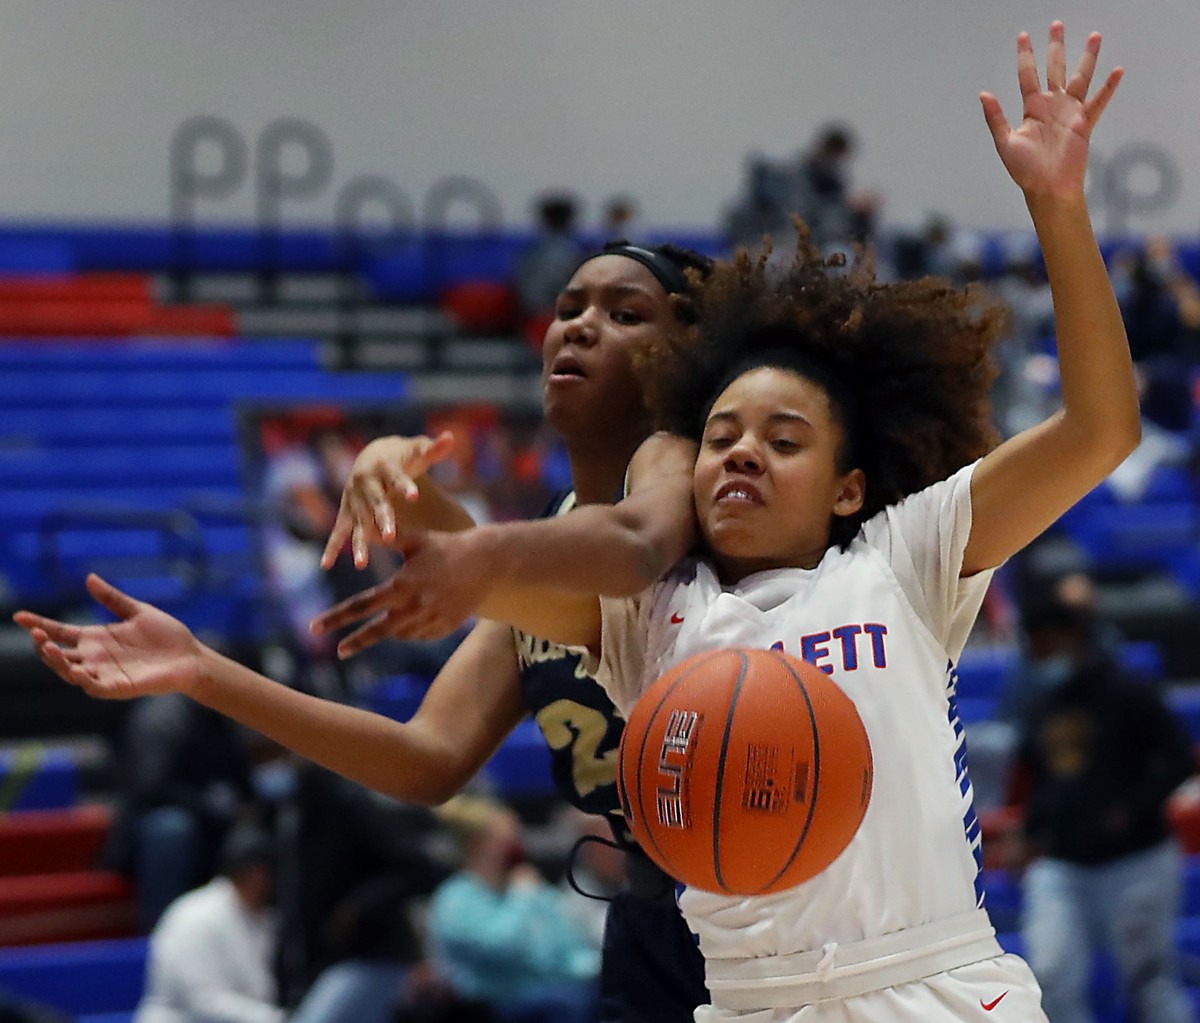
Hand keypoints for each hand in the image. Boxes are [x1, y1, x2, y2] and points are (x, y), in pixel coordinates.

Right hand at [13, 574, 202, 699]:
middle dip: (43, 645)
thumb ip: (112, 598)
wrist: (191, 655)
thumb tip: (89, 578)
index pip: (61, 632)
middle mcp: (96, 658)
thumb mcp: (137, 611)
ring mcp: (105, 674)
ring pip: (71, 672)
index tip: (19, 615)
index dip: (39, 624)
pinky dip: (83, 679)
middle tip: (35, 632)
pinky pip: (95, 686)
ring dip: (57, 662)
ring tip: (47, 646)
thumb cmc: (167, 635)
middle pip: (59, 654)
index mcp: (97, 639)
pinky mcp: (119, 687)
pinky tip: (75, 669)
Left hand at [312, 528, 494, 656]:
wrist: (486, 562)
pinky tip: (407, 625)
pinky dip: (412, 632)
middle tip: (340, 651)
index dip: (337, 617)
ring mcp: (432, 618)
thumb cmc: (446, 546)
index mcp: (402, 585)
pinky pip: (422, 635)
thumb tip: (361, 531)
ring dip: (389, 632)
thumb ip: (385, 539)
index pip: (362, 604)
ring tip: (381, 626)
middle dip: (356, 642)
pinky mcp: (447, 625)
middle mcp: (415, 605)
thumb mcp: (414, 540)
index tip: (315, 627)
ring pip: (402, 634)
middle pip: (379, 630)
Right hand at [321, 431, 455, 569]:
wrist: (373, 454)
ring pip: (358, 522)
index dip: (404, 485)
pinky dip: (332, 547)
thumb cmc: (402, 455)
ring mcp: (353, 498)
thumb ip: (433, 448)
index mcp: (383, 465)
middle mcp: (365, 482)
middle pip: (375, 502)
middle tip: (390, 536)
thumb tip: (450, 438)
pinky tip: (326, 565)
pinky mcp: (347, 511)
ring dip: (359, 543)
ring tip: (362, 565)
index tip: (414, 495)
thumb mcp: (417, 449)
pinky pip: (339, 531)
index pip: (395, 476)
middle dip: (382, 519)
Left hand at [980, 21, 1122, 199]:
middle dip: (1056, 47)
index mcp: (1032, 108)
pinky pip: (1099, 101)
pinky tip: (1117, 71)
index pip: (1028, 75)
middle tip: (1057, 24)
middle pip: (1055, 69)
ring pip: (1080, 77)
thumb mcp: (1005, 142)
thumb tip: (983, 94)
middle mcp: (1052, 105)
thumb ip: (996, 118)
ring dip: (1087, 58)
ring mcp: (1070, 112)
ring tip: (1095, 36)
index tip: (1023, 36)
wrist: (1047, 188)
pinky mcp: (1085, 123)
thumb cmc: (1024, 170)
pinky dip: (1108, 87)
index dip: (1025, 56)